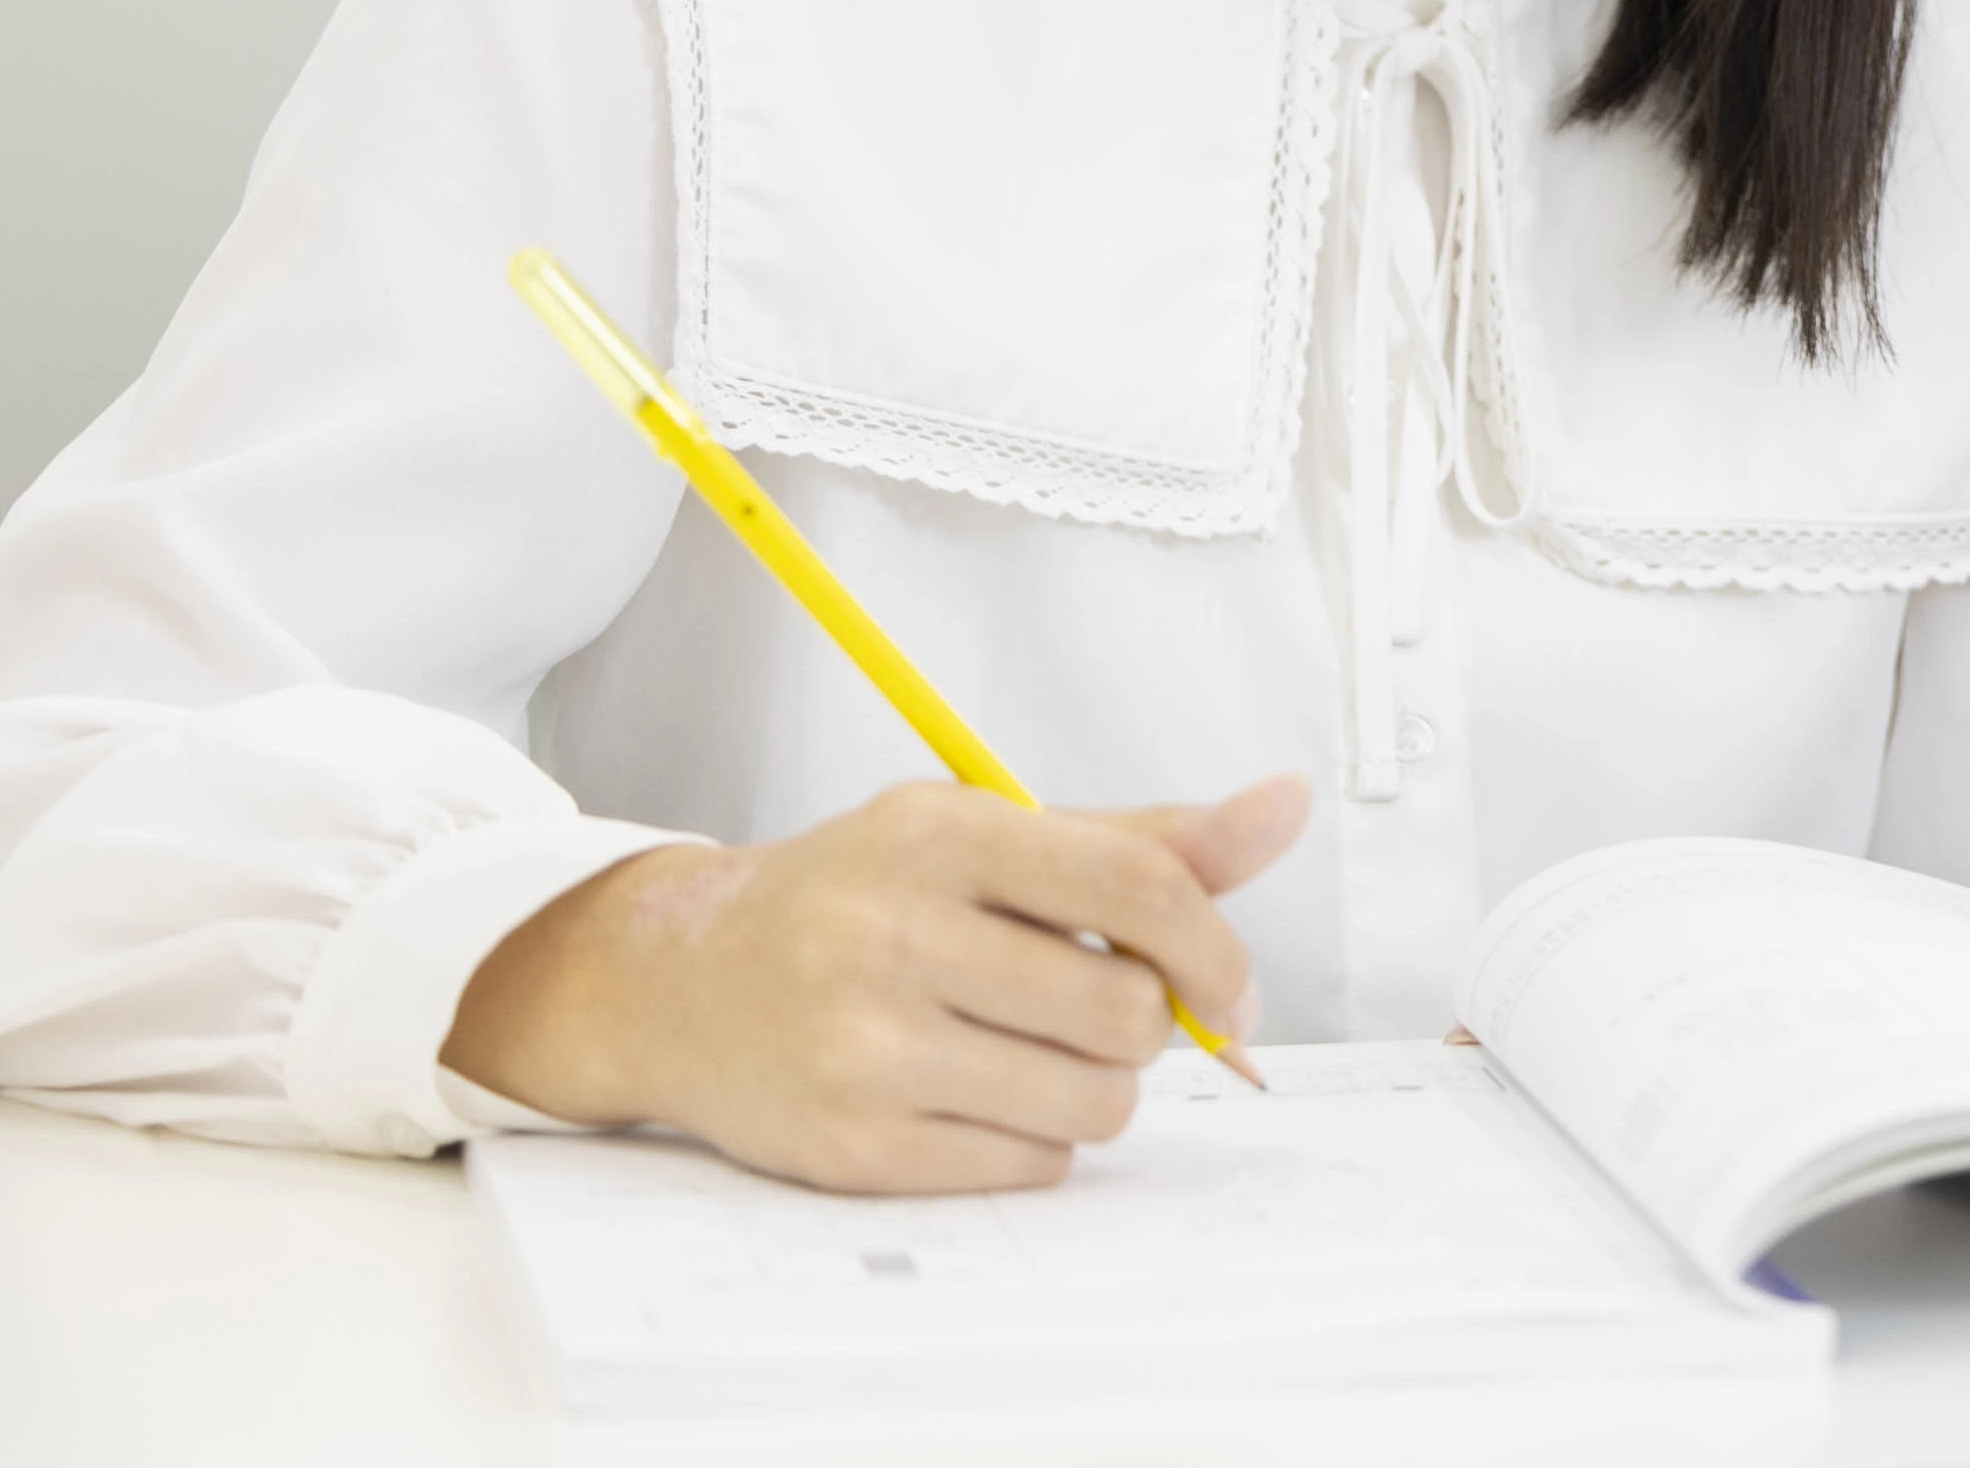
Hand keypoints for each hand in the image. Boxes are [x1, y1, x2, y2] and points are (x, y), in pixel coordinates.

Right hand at [443, 774, 1308, 1193]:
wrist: (681, 982)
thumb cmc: (864, 897)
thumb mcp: (990, 834)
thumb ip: (1144, 838)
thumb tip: (1288, 804)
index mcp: (941, 836)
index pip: (1138, 889)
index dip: (1215, 949)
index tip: (1232, 989)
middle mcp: (891, 936)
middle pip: (1125, 1013)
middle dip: (1146, 1024)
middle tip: (1101, 1011)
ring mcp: (862, 1048)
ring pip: (1090, 1103)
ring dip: (1098, 1088)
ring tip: (1038, 1051)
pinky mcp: (848, 1148)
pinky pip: (1028, 1166)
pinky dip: (1037, 1141)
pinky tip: (983, 1094)